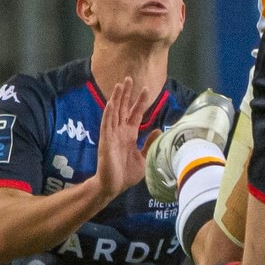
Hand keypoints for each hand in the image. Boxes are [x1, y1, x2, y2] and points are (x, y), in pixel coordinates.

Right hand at [94, 77, 149, 201]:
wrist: (113, 187)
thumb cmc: (126, 174)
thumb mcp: (144, 157)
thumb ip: (150, 143)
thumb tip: (159, 129)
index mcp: (129, 135)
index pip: (135, 114)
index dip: (139, 102)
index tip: (146, 88)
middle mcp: (120, 132)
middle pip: (123, 109)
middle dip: (126, 94)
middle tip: (129, 78)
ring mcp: (111, 136)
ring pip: (114, 113)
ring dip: (116, 99)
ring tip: (120, 85)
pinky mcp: (105, 142)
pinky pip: (106, 125)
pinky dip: (108, 114)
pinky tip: (110, 103)